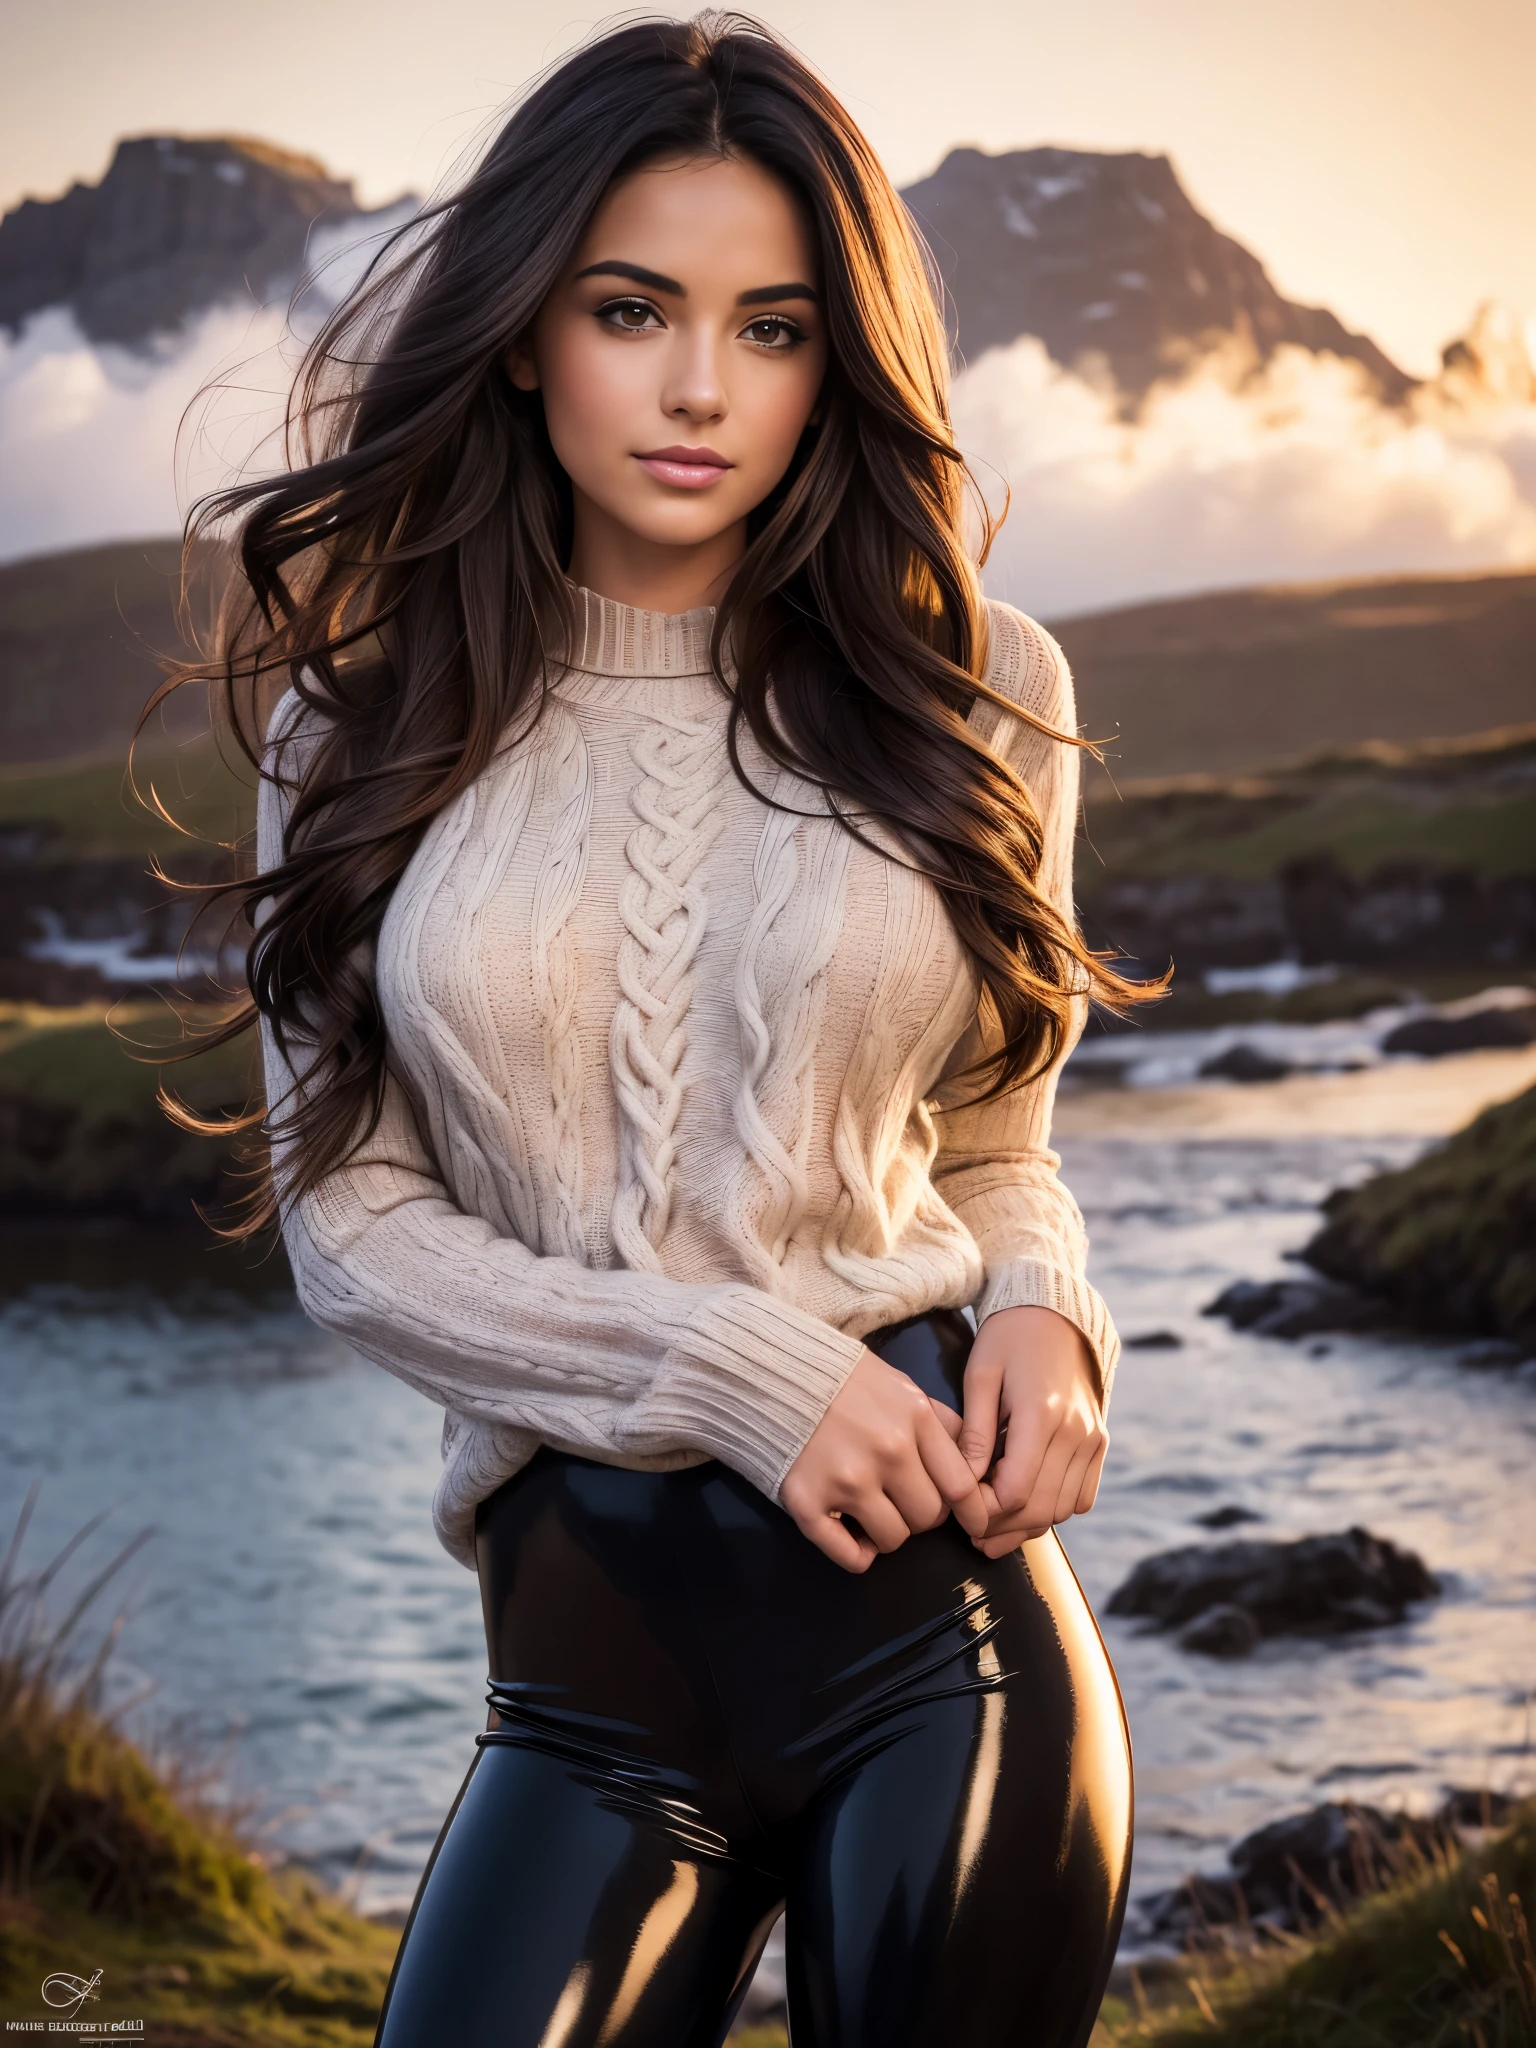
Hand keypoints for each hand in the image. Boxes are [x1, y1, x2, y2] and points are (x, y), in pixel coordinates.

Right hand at [780, 1348, 991, 1571]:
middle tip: (903, 1500)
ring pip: (894, 1540)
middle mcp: (887, 1452)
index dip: (973, 1512)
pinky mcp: (808, 1503)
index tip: (975, 1523)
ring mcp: (847, 1480)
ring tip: (872, 1510)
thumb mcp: (903, 1388)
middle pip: (928, 1516)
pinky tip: (850, 1532)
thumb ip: (939, 1423)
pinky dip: (857, 1554)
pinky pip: (852, 1558)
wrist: (773, 1373)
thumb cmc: (845, 1381)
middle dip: (922, 1514)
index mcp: (915, 1419)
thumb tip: (972, 1463)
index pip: (960, 1485)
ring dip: (888, 1532)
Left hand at [958, 1306, 1107, 1557]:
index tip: (961, 1510)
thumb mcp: (980, 1375)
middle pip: (1040, 1508)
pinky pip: (1082, 1496)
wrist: (1055, 1313)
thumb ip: (975, 1432)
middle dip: (1003, 1528)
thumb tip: (965, 1482)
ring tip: (995, 1527)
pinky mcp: (1100, 1442)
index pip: (1015, 1490)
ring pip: (1062, 1508)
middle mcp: (1075, 1432)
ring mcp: (1092, 1438)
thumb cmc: (1008, 1339)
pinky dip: (1056, 1509)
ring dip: (1028, 1525)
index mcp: (1041, 1414)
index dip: (985, 1511)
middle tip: (973, 1534)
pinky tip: (1028, 1505)